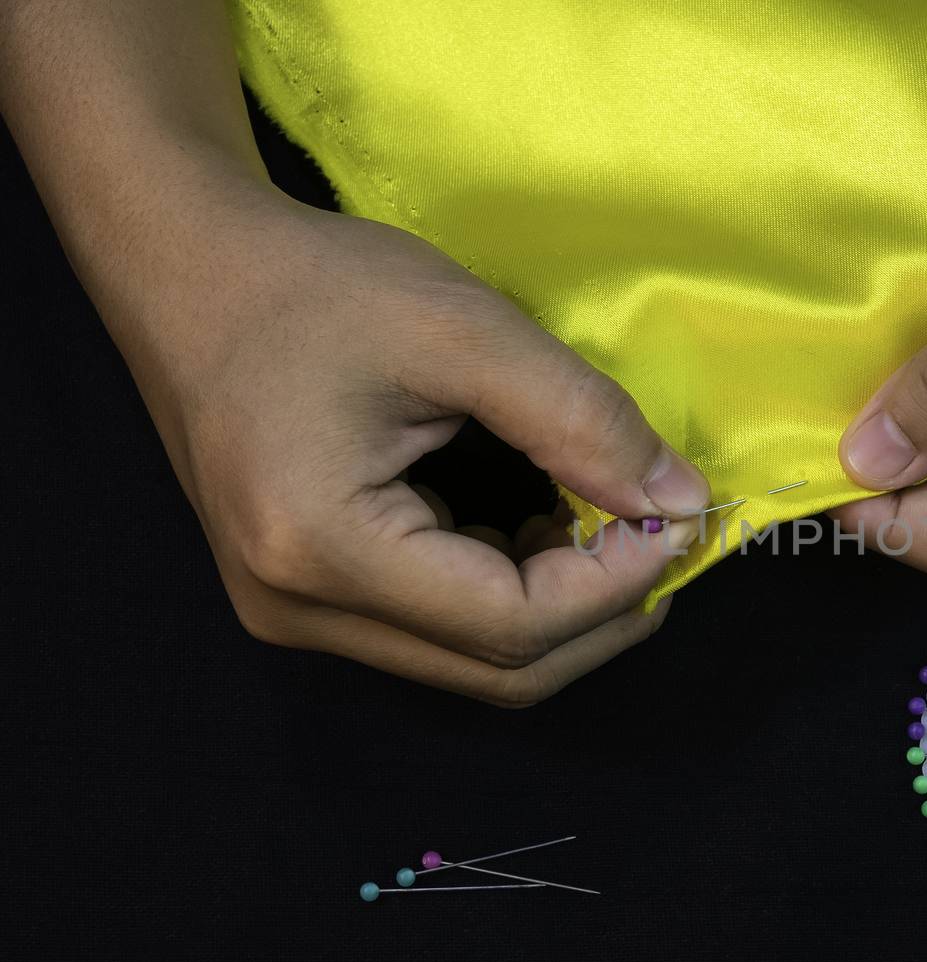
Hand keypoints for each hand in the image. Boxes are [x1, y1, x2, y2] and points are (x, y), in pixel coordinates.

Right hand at [119, 193, 707, 703]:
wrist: (188, 270)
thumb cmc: (314, 286)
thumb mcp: (462, 327)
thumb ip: (579, 420)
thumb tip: (682, 502)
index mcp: (322, 549)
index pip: (511, 625)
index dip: (616, 584)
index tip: (681, 515)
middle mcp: (299, 610)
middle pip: (498, 670)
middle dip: (603, 614)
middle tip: (666, 535)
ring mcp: (295, 614)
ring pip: (473, 663)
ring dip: (562, 607)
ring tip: (607, 521)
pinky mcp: (305, 597)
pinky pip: (438, 631)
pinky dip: (513, 593)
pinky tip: (546, 526)